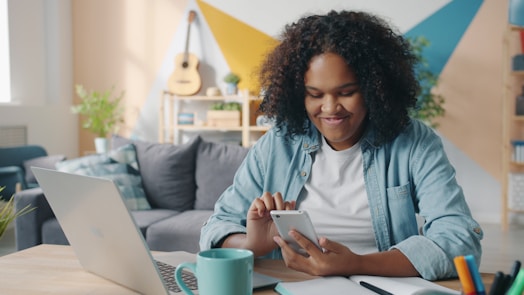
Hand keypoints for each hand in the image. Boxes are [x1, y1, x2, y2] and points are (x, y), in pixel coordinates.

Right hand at [244, 192, 295, 255]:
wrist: (261, 245)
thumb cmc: (273, 237)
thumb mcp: (283, 227)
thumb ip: (288, 215)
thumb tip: (293, 201)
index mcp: (280, 210)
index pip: (285, 201)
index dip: (287, 206)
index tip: (287, 214)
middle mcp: (272, 207)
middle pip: (277, 195)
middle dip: (280, 202)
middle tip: (279, 211)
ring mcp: (263, 207)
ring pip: (267, 194)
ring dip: (270, 202)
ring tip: (269, 212)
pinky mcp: (254, 209)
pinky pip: (257, 200)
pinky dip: (260, 206)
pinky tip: (261, 215)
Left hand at [273, 230, 419, 276]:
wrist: (352, 268)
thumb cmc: (346, 256)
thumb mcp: (339, 247)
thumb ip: (329, 243)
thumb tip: (319, 239)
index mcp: (323, 261)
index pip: (308, 248)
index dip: (299, 238)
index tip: (291, 231)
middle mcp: (315, 268)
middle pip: (295, 258)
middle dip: (284, 247)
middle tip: (277, 238)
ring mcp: (312, 272)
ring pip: (293, 264)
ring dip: (285, 253)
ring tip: (280, 243)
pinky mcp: (311, 272)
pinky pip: (296, 266)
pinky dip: (290, 258)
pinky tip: (288, 250)